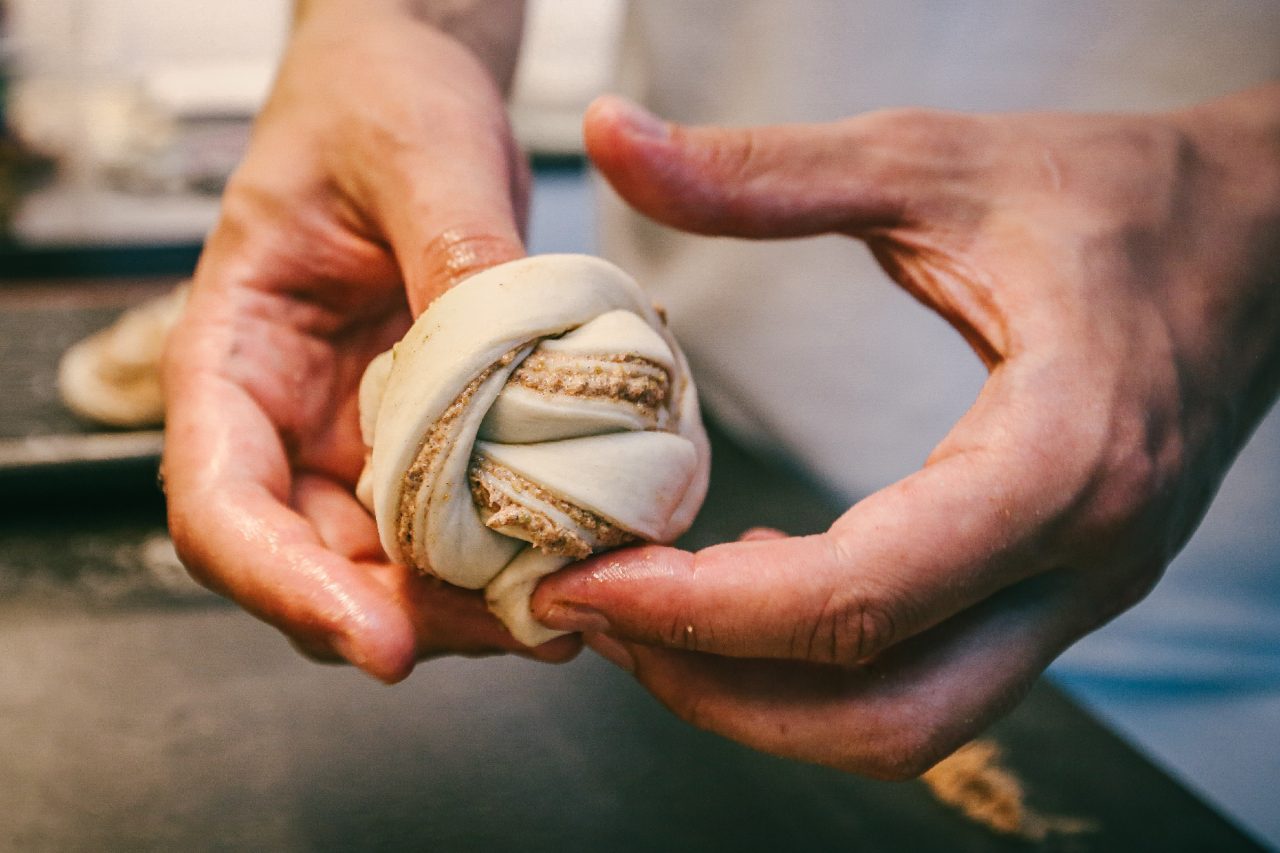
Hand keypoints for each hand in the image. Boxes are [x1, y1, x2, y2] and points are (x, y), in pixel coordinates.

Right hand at [163, 1, 575, 682]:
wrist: (416, 94)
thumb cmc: (378, 102)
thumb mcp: (416, 155)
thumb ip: (455, 250)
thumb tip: (505, 359)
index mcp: (234, 358)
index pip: (221, 508)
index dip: (289, 588)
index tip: (379, 641)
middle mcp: (288, 422)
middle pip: (317, 566)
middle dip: (414, 616)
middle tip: (527, 620)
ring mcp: (359, 441)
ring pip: (396, 567)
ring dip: (477, 600)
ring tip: (572, 592)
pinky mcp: (432, 443)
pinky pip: (464, 525)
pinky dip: (518, 551)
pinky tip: (585, 543)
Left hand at [534, 88, 1279, 775]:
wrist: (1265, 239)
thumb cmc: (1113, 196)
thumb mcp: (932, 164)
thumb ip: (764, 171)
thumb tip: (613, 137)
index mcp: (1062, 457)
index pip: (864, 597)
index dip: (704, 611)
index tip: (589, 580)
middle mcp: (1082, 560)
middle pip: (883, 711)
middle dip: (717, 689)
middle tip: (597, 615)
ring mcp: (1080, 593)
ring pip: (908, 724)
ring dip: (762, 700)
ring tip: (649, 614)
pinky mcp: (1059, 592)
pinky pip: (929, 677)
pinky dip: (818, 666)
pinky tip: (745, 586)